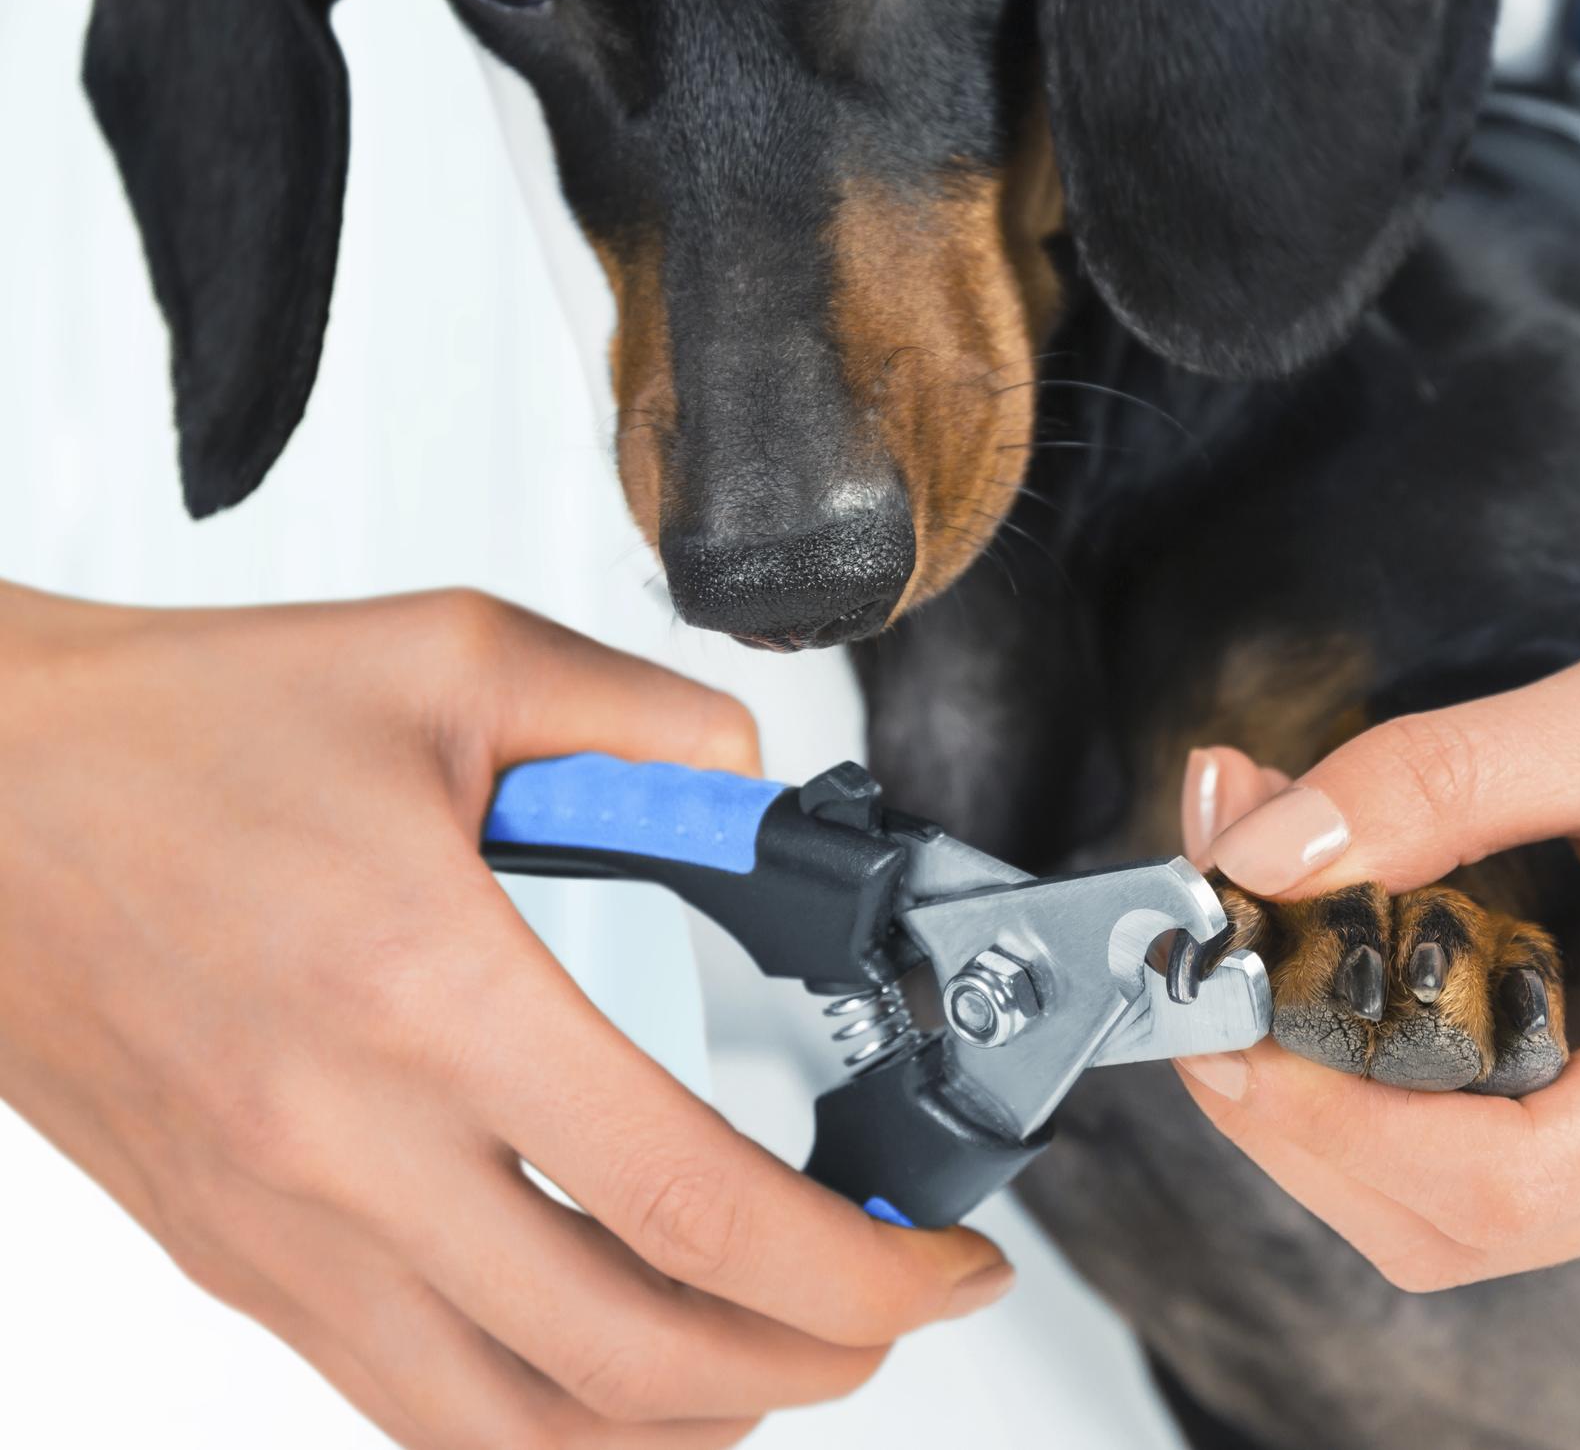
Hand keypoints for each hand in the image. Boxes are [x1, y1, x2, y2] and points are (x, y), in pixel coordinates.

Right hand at [0, 585, 1011, 1447]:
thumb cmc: (180, 733)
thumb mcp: (454, 661)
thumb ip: (644, 719)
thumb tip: (756, 786)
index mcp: (432, 995)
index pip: (694, 1205)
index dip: (860, 1269)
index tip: (944, 1260)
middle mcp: (353, 1150)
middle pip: (633, 1362)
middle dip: (815, 1362)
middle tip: (894, 1308)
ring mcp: (285, 1234)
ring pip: (519, 1434)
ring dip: (690, 1421)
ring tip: (784, 1350)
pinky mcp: (240, 1261)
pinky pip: (413, 1409)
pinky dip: (550, 1426)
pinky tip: (624, 1366)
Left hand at [1172, 559, 1579, 1288]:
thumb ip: (1431, 786)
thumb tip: (1260, 853)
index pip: (1500, 1183)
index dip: (1331, 1125)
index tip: (1224, 1018)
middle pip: (1463, 1223)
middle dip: (1308, 1119)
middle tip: (1216, 977)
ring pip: (1464, 1205)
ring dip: (1337, 1101)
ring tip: (1269, 953)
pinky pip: (1496, 1141)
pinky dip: (1393, 1076)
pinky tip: (1346, 968)